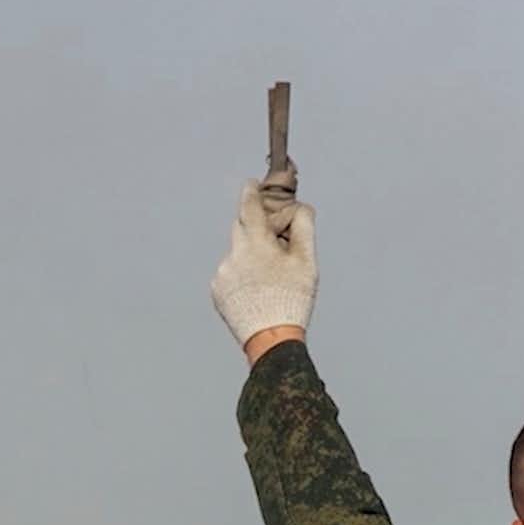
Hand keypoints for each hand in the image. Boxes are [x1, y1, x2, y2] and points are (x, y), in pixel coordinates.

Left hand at [211, 181, 315, 351]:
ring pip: (238, 252)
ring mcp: (222, 274)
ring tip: (270, 278)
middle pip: (242, 227)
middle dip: (257, 227)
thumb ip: (303, 227)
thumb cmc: (292, 299)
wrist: (271, 340)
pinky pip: (230, 272)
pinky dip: (243, 274)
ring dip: (252, 255)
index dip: (251, 191)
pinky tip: (258, 291)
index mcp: (255, 243)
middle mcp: (233, 254)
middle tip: (276, 239)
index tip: (252, 184)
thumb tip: (300, 208)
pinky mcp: (217, 291)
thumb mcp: (306, 261)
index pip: (248, 205)